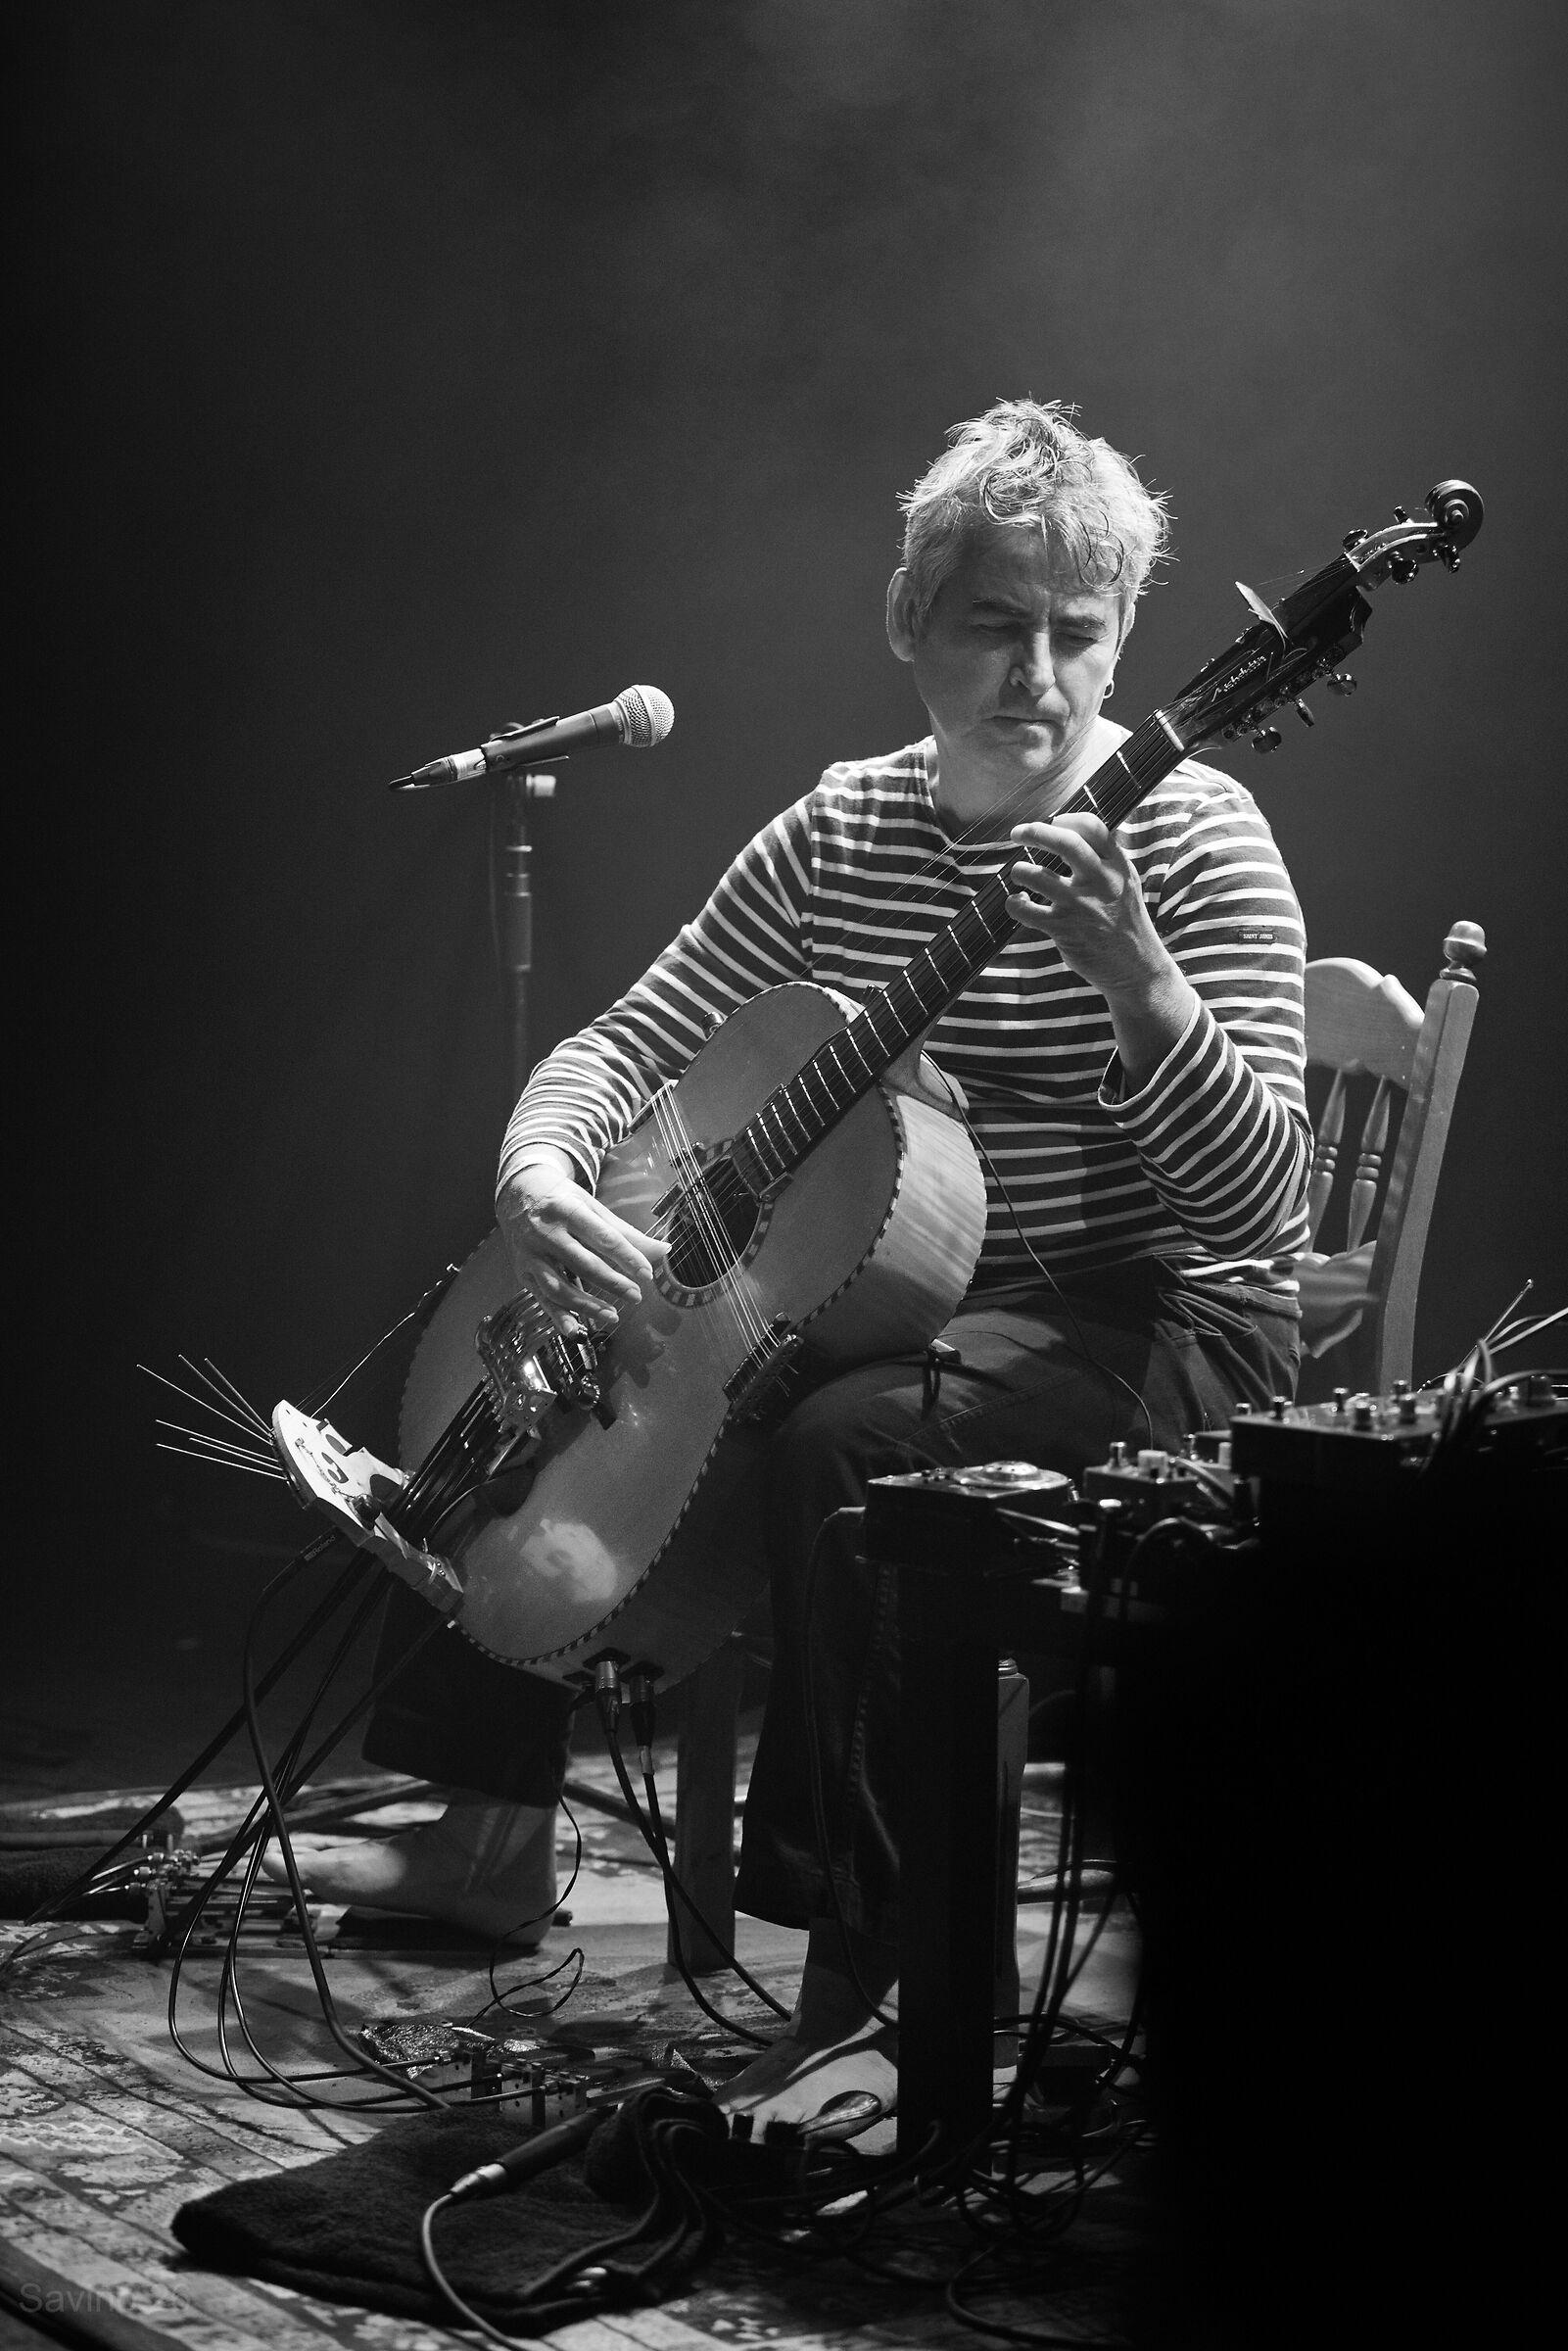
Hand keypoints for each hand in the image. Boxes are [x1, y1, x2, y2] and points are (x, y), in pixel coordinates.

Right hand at [498, 1148, 669, 1334]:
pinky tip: (577, 1330)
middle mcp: (546, 1231)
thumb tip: (664, 1251)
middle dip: (611, 1282)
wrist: (518, 1193)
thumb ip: (626, 1233)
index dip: (627, 1257)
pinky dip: (558, 1317)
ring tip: (612, 1316)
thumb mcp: (592, 1207)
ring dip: (586, 1305)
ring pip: (558, 1286)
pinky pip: (541, 1298)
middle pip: (582, 1262)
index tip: (647, 1274)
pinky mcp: (524, 1271)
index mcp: (568, 1209)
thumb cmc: (564, 1201)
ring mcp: (531, 1253)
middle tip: (636, 1296)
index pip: (602, 1236)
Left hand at [1006, 812, 1197, 1086]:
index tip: (1054, 821)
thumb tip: (1069, 828)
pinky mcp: (1065, 930)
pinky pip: (1027, 911)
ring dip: (1020, 870)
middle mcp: (1101, 882)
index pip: (1093, 828)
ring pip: (1039, 876)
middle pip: (1065, 843)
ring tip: (1019, 873)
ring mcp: (1082, 906)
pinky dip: (1015, 904)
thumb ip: (1104, 859)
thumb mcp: (1125, 883)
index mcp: (1118, 867)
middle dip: (1035, 832)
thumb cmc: (1124, 921)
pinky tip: (1018, 903)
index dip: (1069, 819)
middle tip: (1017, 833)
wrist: (1137, 967)